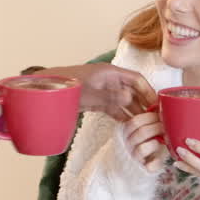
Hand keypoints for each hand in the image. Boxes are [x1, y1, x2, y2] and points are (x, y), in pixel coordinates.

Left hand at [37, 64, 155, 120]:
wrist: (43, 92)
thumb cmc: (65, 88)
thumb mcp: (88, 93)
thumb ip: (110, 97)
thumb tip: (131, 98)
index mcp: (110, 73)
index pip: (136, 79)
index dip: (148, 91)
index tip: (156, 105)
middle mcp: (109, 80)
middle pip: (133, 90)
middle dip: (143, 103)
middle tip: (153, 119)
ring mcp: (103, 91)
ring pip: (124, 101)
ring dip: (133, 112)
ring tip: (144, 125)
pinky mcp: (96, 100)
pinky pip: (114, 108)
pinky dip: (121, 116)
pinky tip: (128, 126)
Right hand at [124, 109, 168, 172]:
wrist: (129, 172)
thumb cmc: (141, 149)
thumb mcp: (141, 134)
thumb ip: (148, 123)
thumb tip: (163, 107)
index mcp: (124, 133)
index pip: (135, 121)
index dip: (151, 116)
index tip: (162, 115)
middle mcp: (126, 145)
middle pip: (140, 131)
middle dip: (157, 126)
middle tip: (166, 126)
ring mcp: (131, 158)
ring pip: (143, 148)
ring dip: (156, 142)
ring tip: (163, 140)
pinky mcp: (140, 171)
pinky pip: (150, 165)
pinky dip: (157, 161)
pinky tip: (159, 159)